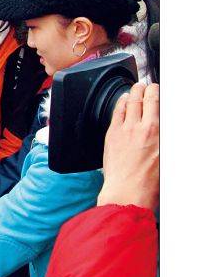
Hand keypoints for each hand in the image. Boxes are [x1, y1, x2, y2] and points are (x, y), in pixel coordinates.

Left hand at [97, 83, 159, 209]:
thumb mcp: (164, 157)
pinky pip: (116, 112)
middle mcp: (141, 128)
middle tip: (145, 85)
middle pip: (143, 99)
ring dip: (133, 92)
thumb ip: (161, 139)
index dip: (156, 93)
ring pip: (129, 102)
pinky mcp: (112, 134)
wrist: (127, 191)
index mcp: (157, 133)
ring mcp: (124, 130)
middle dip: (145, 88)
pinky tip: (122, 100)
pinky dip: (120, 103)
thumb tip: (160, 130)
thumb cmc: (148, 182)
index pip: (156, 103)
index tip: (156, 90)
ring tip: (135, 88)